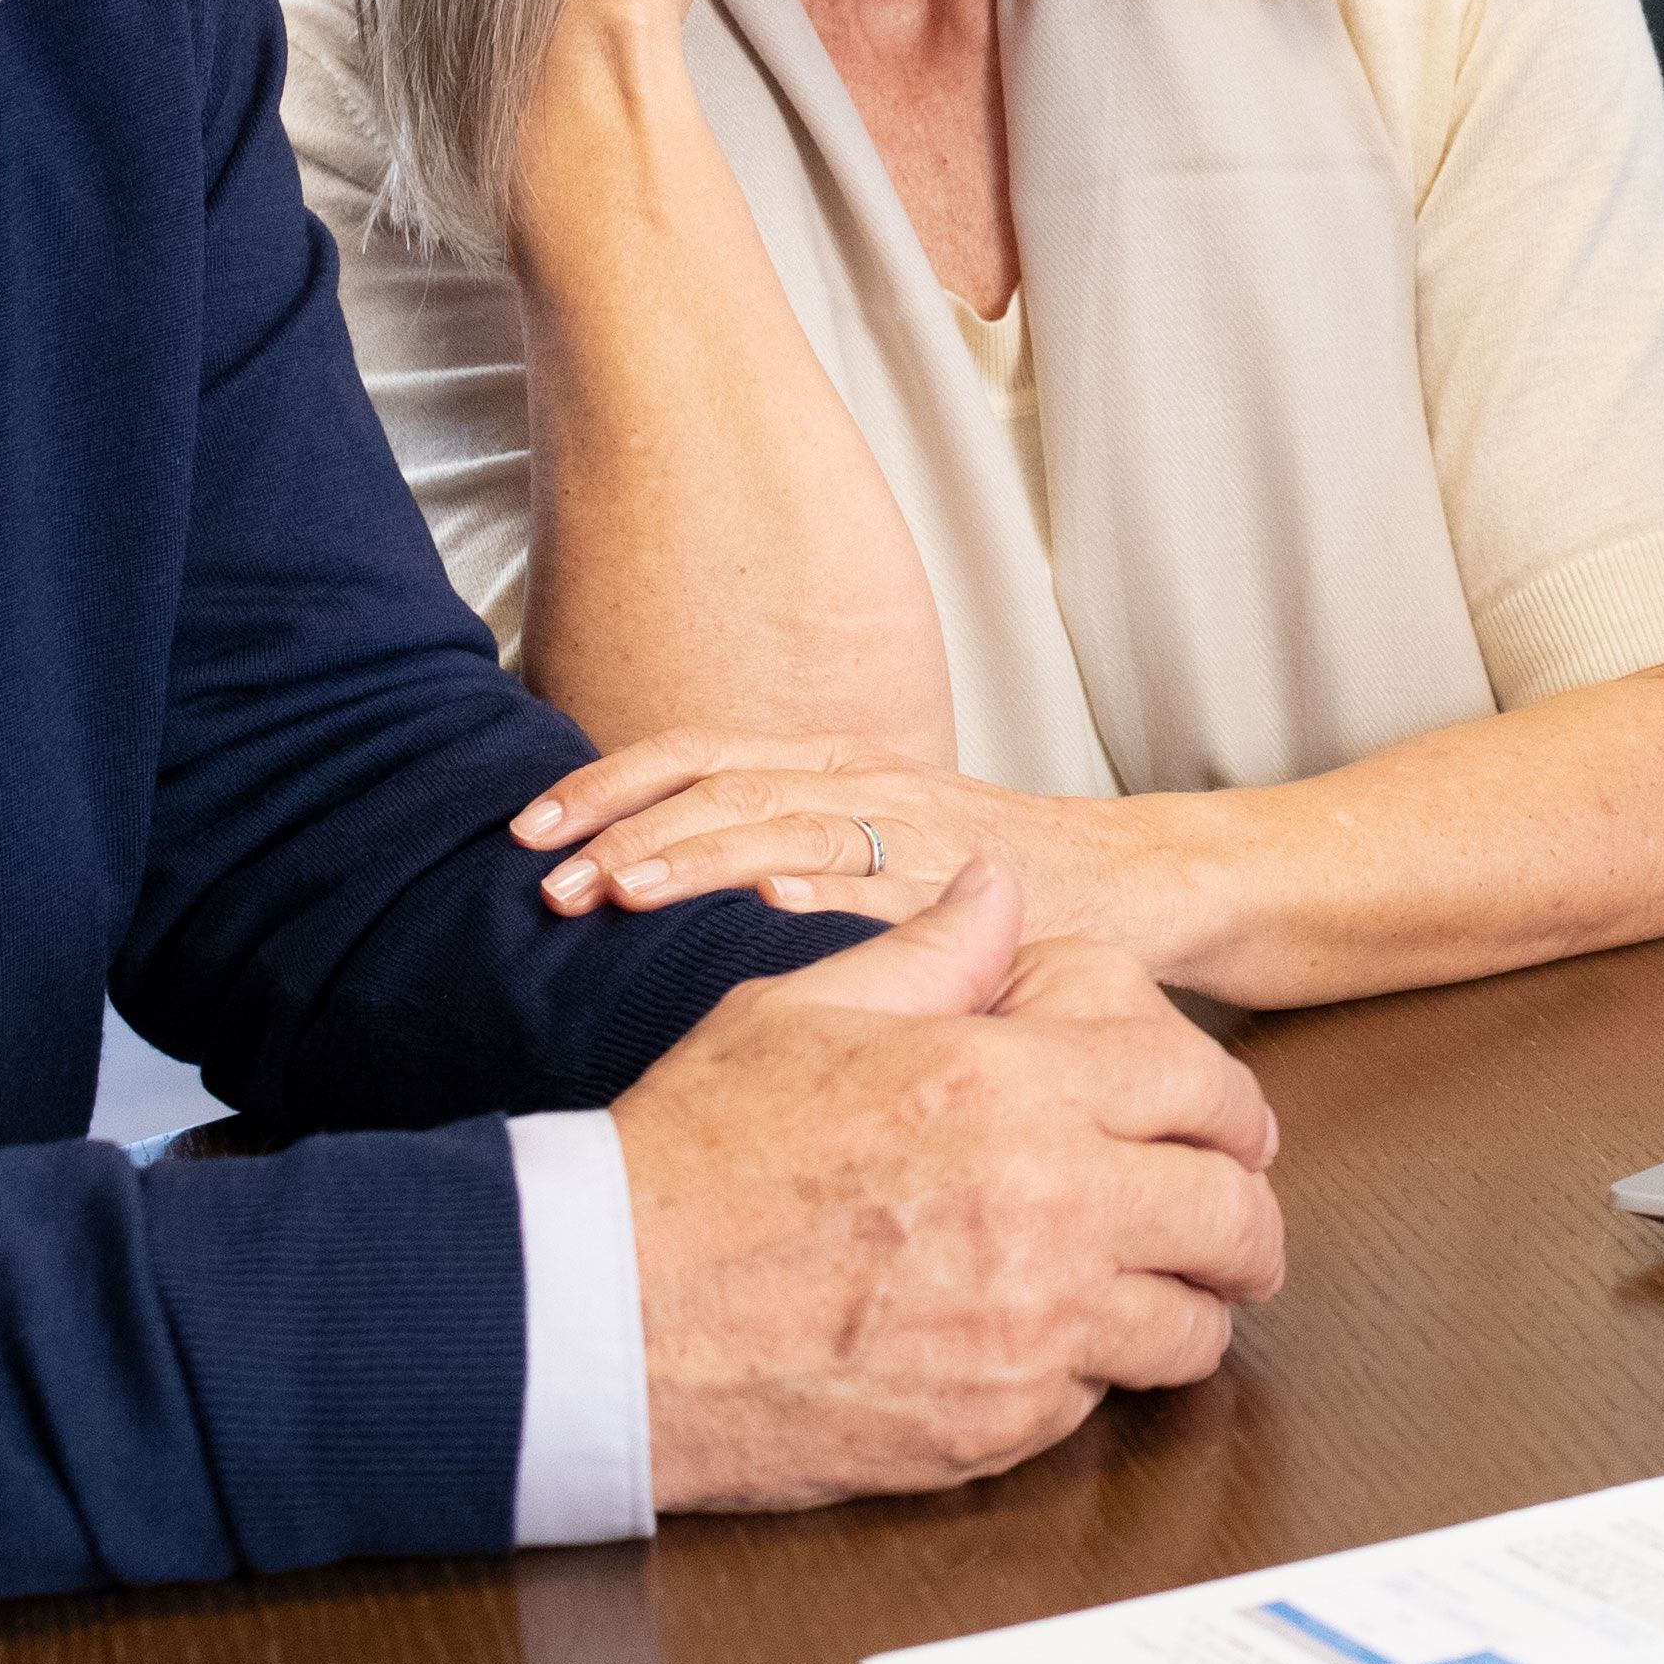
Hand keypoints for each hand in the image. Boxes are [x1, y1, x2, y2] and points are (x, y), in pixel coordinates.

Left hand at [517, 734, 1140, 947]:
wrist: (1134, 886)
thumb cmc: (989, 883)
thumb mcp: (877, 849)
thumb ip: (790, 853)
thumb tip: (661, 888)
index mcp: (836, 769)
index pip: (701, 756)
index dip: (610, 784)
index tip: (529, 827)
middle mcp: (868, 784)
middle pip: (721, 785)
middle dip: (621, 827)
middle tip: (542, 880)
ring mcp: (917, 834)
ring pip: (785, 829)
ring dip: (691, 861)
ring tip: (614, 893)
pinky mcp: (965, 890)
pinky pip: (886, 887)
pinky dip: (822, 891)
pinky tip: (766, 907)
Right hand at [607, 856, 1284, 1511]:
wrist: (603, 1315)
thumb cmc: (690, 1158)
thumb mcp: (806, 1009)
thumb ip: (934, 951)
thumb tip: (1000, 893)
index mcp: (1007, 1084)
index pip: (1198, 1086)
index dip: (1233, 1108)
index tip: (1236, 1129)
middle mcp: (1042, 1202)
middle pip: (1228, 1216)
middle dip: (1247, 1221)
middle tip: (1237, 1231)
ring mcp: (1026, 1326)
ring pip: (1187, 1328)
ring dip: (1188, 1309)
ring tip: (1164, 1296)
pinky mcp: (994, 1424)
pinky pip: (1098, 1401)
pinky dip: (1092, 1376)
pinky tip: (1048, 1344)